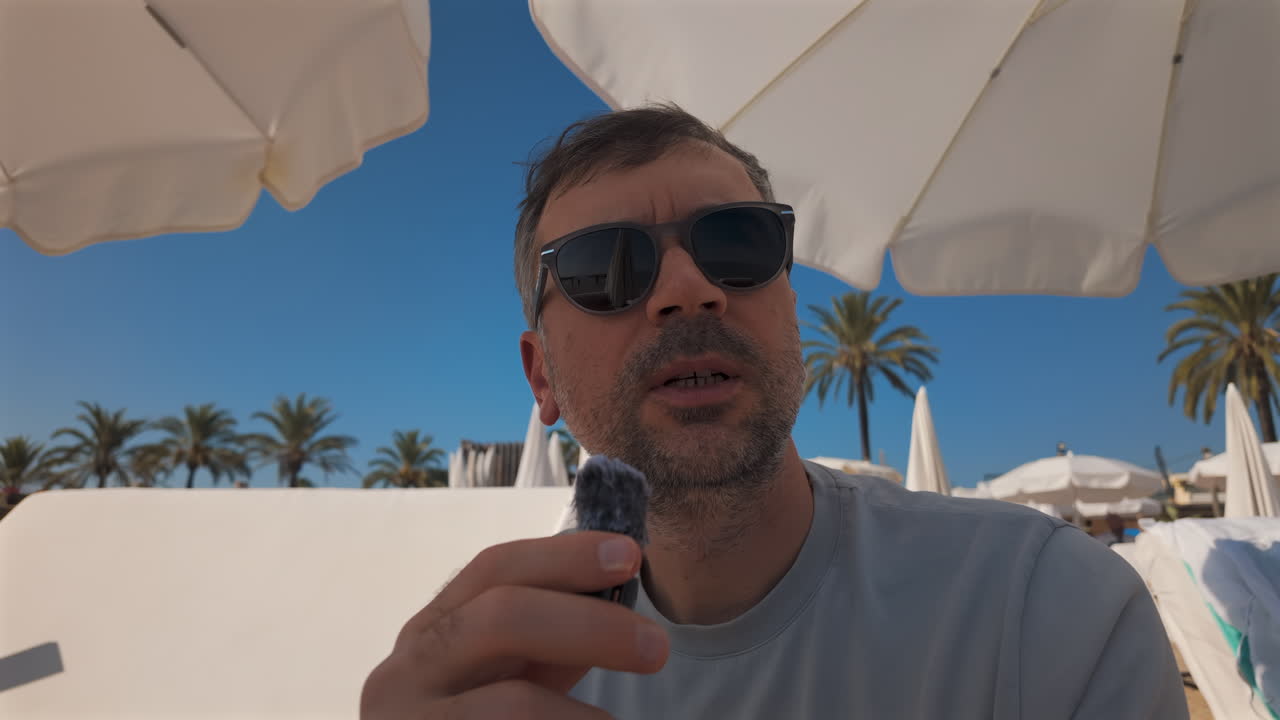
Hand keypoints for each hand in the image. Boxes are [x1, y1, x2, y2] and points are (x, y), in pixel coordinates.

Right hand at [360, 531, 668, 718]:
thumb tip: (618, 597)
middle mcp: (402, 675)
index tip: (631, 554)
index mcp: (428, 635)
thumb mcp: (502, 682)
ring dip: (581, 715)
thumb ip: (547, 644)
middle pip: (501, 619)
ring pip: (513, 704)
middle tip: (657, 647)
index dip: (564, 555)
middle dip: (590, 623)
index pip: (493, 570)